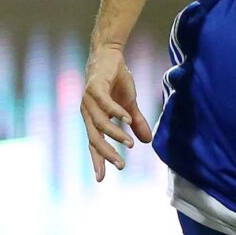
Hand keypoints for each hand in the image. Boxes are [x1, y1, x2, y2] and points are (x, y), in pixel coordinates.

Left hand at [80, 43, 151, 182]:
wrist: (110, 55)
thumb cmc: (116, 80)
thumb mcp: (129, 105)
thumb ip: (136, 123)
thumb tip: (147, 142)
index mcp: (94, 119)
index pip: (94, 144)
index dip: (97, 160)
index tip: (101, 179)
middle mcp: (88, 112)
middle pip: (94, 138)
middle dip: (106, 153)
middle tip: (120, 165)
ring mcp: (89, 100)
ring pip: (100, 123)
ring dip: (115, 134)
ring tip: (130, 144)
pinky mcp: (94, 87)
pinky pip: (105, 103)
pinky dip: (116, 112)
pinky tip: (127, 119)